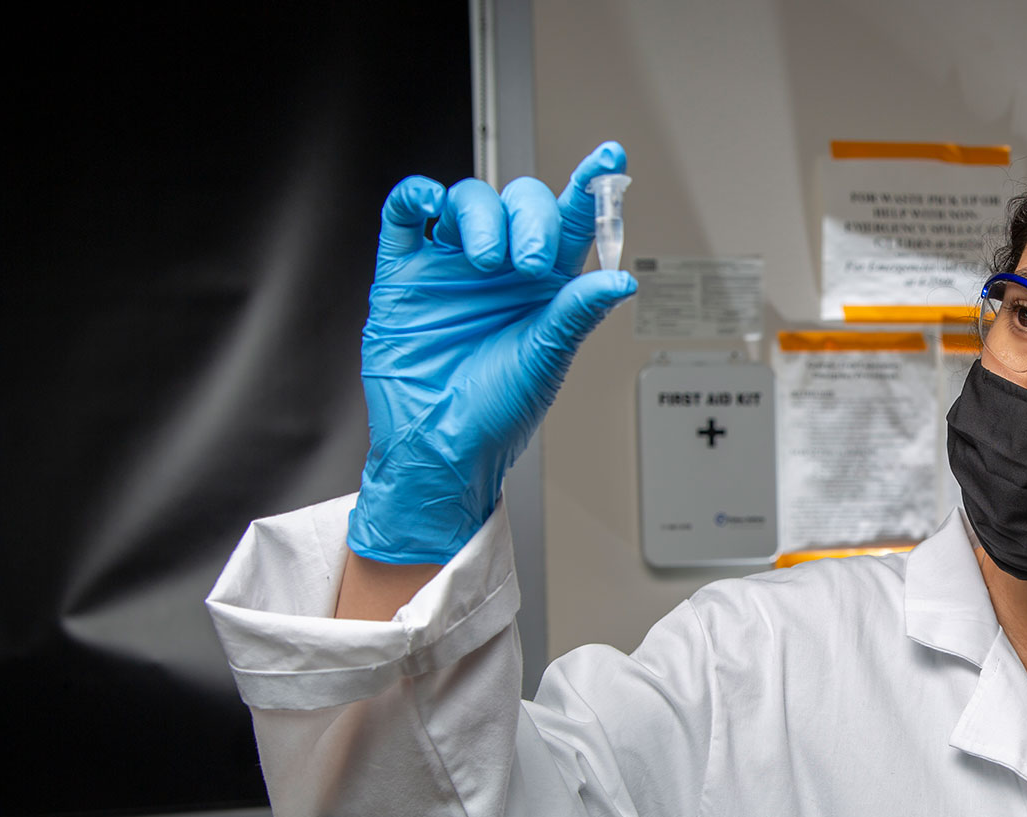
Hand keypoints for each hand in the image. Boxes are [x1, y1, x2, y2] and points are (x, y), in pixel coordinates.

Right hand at [345, 142, 636, 563]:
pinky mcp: (405, 272)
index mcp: (545, 284)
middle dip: (530, 220)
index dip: (591, 186)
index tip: (611, 159)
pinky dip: (417, 197)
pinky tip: (429, 202)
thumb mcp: (547, 359)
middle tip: (528, 263)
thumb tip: (621, 280)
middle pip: (520, 202)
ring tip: (486, 262)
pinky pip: (406, 216)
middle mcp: (501, 266)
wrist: (439, 446)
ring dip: (481, 218)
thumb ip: (577, 312)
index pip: (572, 222)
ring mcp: (451, 265)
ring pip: (468, 200)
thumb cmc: (497, 410)